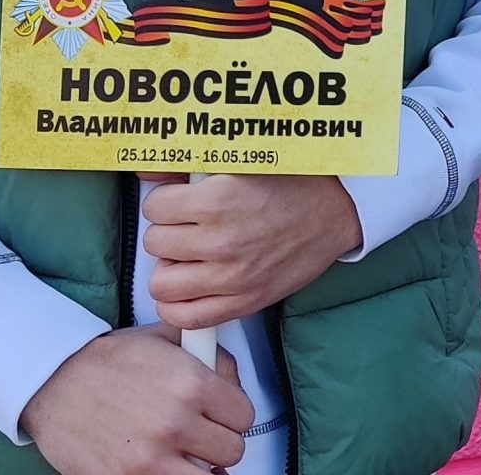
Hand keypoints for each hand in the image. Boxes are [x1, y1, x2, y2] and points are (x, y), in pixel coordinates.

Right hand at [23, 323, 251, 474]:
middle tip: (200, 434)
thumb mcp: (163, 339)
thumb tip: (231, 378)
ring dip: (199, 467)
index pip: (245, 415)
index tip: (221, 414)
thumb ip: (207, 355)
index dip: (233, 414)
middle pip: (232, 451)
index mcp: (191, 385)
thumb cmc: (104, 361)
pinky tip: (163, 466)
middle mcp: (175, 423)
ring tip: (183, 454)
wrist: (51, 381)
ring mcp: (150, 459)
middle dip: (219, 442)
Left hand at [141, 173, 362, 329]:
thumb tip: (145, 174)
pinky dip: (179, 304)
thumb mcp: (239, 161)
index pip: (154, 208)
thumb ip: (187, 167)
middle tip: (190, 227)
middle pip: (155, 244)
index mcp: (219, 199)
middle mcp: (222, 241)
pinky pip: (187, 317)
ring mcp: (232, 277)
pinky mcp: (244, 302)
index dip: (166, 202)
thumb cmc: (290, 183)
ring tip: (190, 256)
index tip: (183, 202)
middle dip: (168, 232)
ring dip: (171, 268)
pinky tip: (191, 286)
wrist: (335, 213)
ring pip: (162, 283)